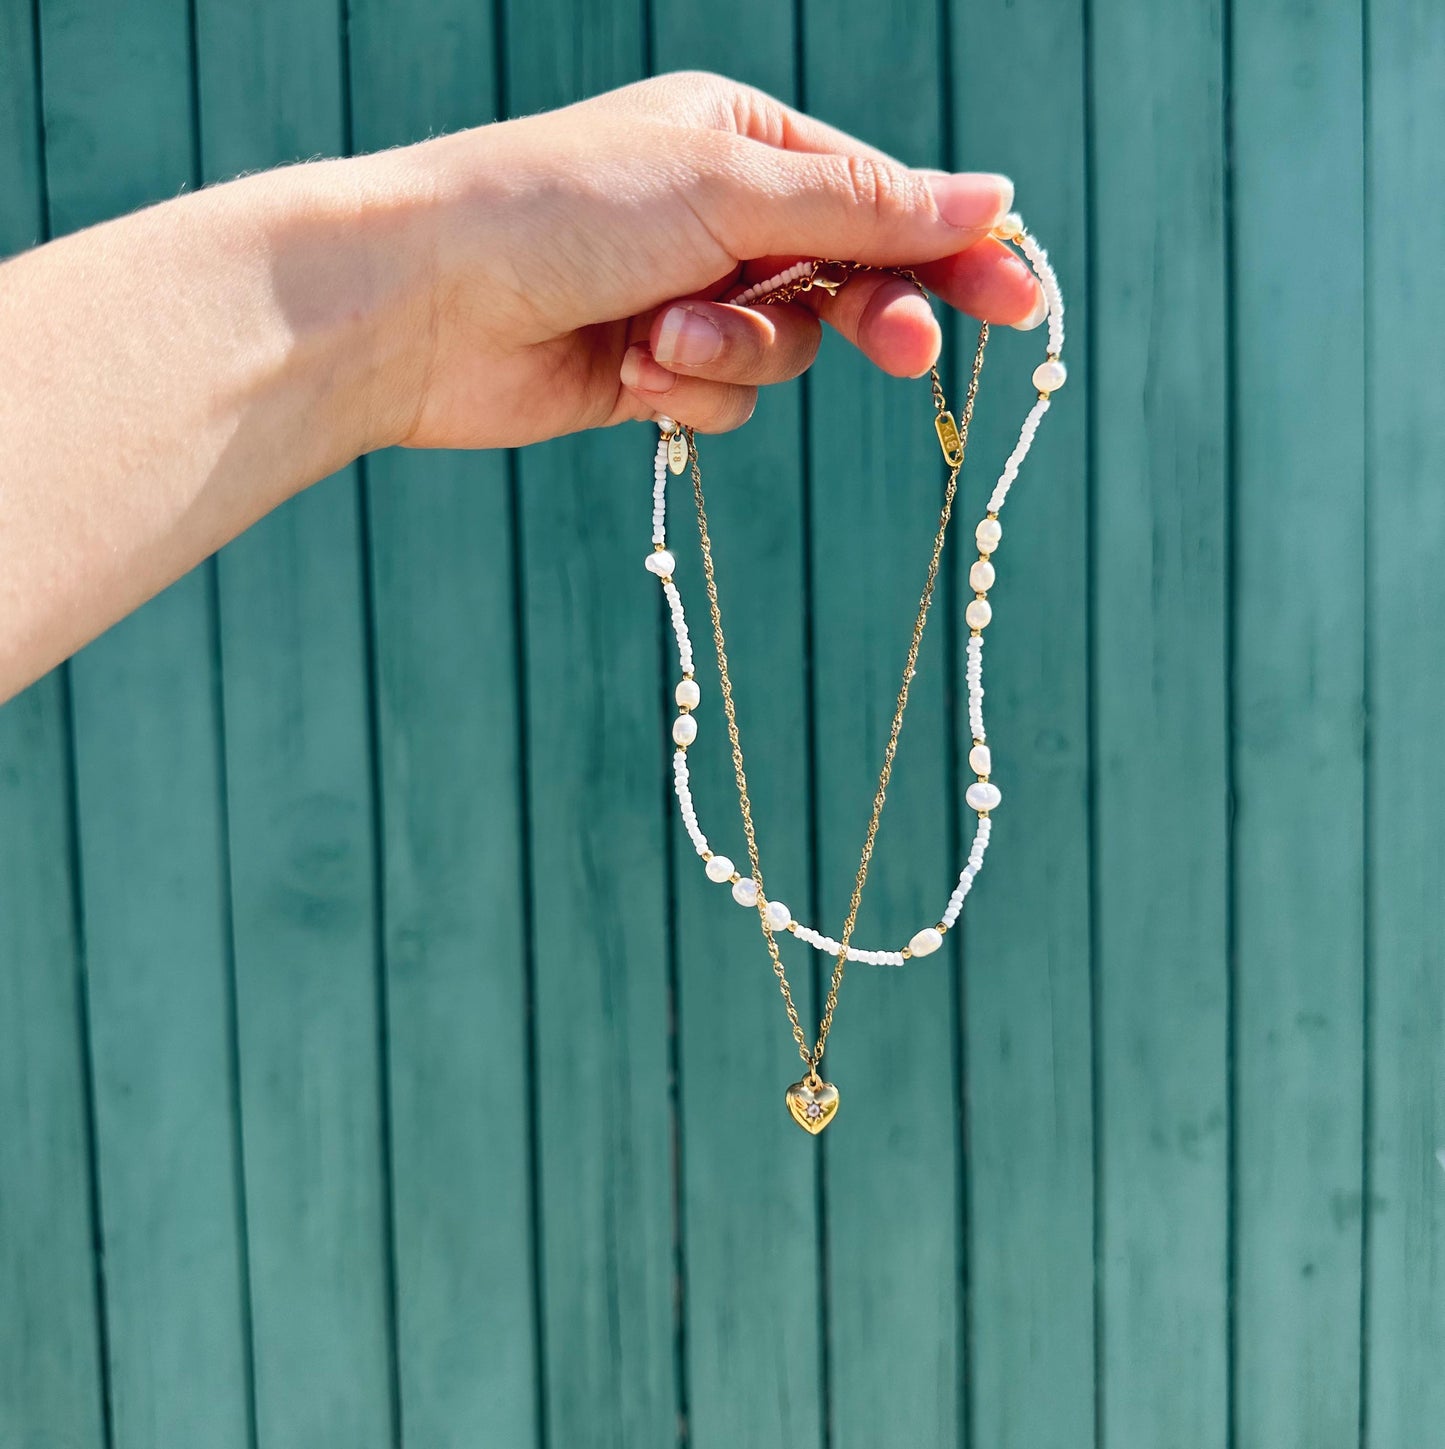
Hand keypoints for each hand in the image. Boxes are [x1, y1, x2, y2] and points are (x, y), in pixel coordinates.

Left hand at [369, 71, 1043, 448]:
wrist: (423, 301)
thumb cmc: (559, 209)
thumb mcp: (726, 188)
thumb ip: (860, 206)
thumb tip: (988, 196)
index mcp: (741, 143)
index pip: (881, 199)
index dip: (952, 249)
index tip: (1018, 299)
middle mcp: (719, 218)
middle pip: (847, 281)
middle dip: (867, 316)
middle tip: (904, 350)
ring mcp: (686, 298)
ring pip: (782, 354)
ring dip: (733, 356)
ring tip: (657, 339)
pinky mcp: (649, 372)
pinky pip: (721, 401)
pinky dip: (684, 392)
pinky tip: (624, 368)